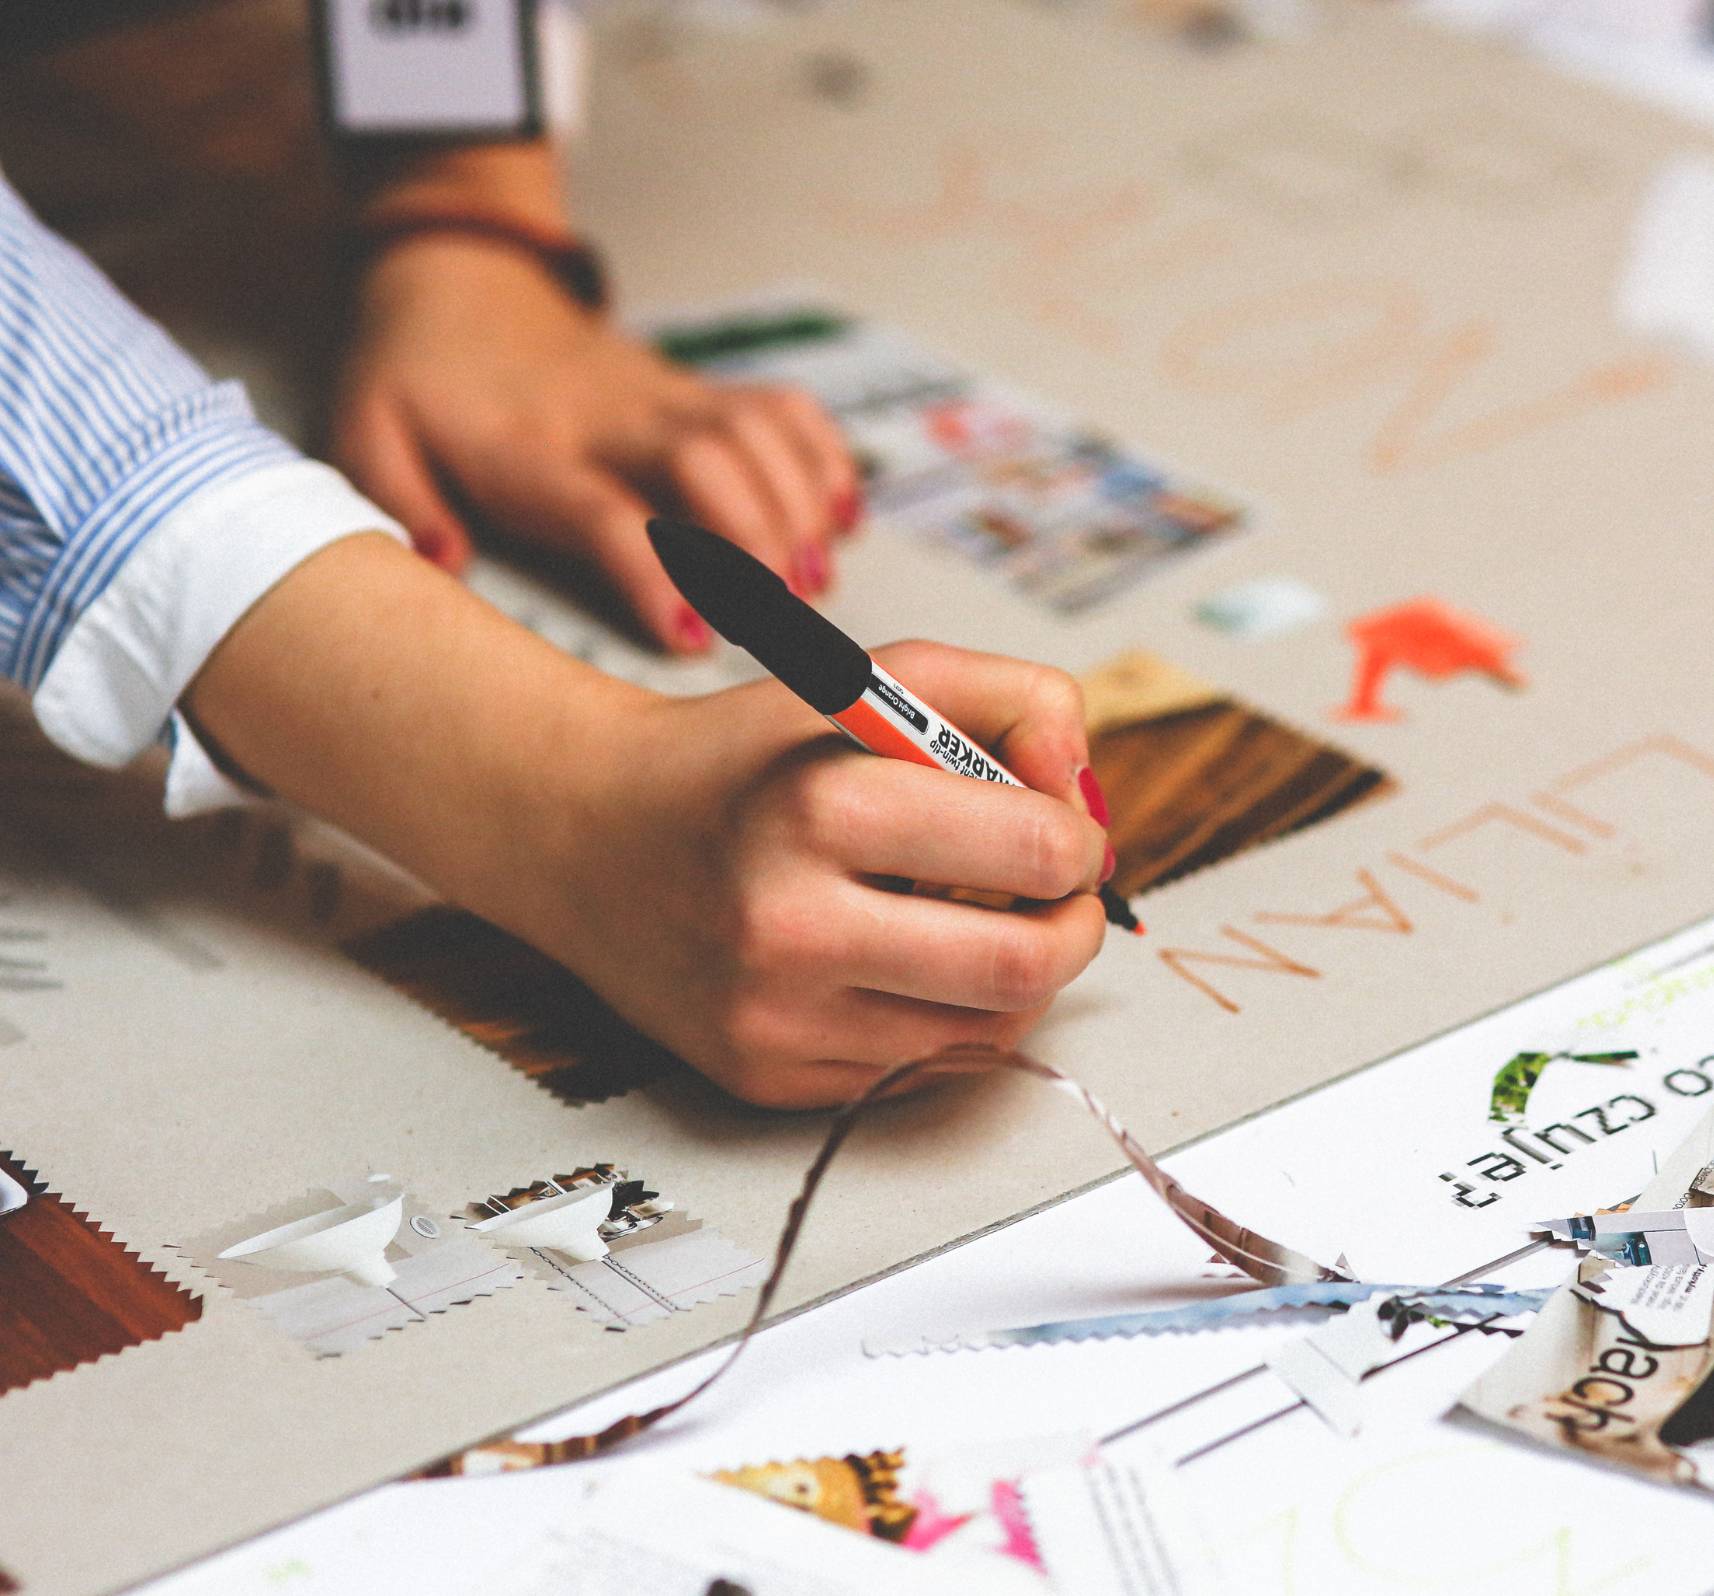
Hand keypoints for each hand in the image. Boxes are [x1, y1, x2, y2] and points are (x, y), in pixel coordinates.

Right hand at [186, 543, 1111, 1108]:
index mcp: (820, 807)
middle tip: (1063, 896)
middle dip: (1074, 928)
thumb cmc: (747, 757)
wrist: (585, 834)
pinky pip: (920, 1072)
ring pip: (984, 1034)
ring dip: (1018, 979)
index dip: (1078, 837)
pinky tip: (918, 964)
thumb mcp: (874, 679)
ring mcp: (774, 1017)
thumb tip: (1084, 794)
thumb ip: (1011, 699)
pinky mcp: (766, 1077)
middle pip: (1023, 968)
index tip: (1064, 827)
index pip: (1034, 851)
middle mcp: (790, 926)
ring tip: (985, 920)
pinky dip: (950, 1020)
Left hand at [332, 235, 859, 651]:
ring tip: (815, 580)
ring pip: (756, 433)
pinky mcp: (698, 386)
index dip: (654, 571)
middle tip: (781, 615)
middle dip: (756, 539)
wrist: (462, 279)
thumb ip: (398, 502)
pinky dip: (825, 458)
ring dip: (800, 506)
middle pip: (706, 462)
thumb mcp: (368, 436)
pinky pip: (782, 407)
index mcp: (527, 444)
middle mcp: (609, 416)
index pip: (603, 507)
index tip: (691, 634)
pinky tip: (841, 517)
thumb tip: (442, 561)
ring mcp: (664, 394)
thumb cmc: (419, 379)